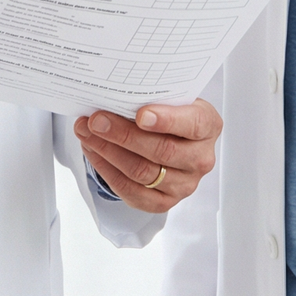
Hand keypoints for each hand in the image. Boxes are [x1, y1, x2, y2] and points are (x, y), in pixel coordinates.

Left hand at [73, 98, 221, 213]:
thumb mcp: (173, 97)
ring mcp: (184, 184)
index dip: (167, 120)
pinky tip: (94, 152)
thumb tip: (117, 93)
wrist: (174, 137)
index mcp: (208, 126)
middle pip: (161, 150)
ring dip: (108, 151)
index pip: (192, 124)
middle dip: (123, 134)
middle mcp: (200, 159)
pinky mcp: (163, 202)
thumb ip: (155, 96)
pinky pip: (131, 191)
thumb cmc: (172, 112)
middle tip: (96, 120)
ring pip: (142, 172)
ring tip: (87, 133)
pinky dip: (107, 170)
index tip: (141, 114)